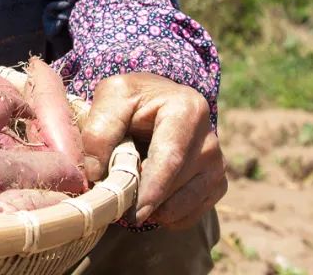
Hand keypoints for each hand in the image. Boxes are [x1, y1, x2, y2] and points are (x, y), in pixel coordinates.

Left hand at [81, 72, 226, 228]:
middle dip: (144, 199)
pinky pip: (190, 215)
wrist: (156, 102)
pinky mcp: (216, 185)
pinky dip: (165, 215)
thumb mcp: (112, 96)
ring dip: (153, 209)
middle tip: (116, 199)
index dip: (152, 188)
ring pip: (183, 205)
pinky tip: (150, 197)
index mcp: (188, 110)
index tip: (134, 211)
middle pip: (175, 185)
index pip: (171, 158)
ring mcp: (216, 165)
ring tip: (131, 191)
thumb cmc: (133, 98)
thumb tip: (96, 174)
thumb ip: (100, 130)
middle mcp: (209, 140)